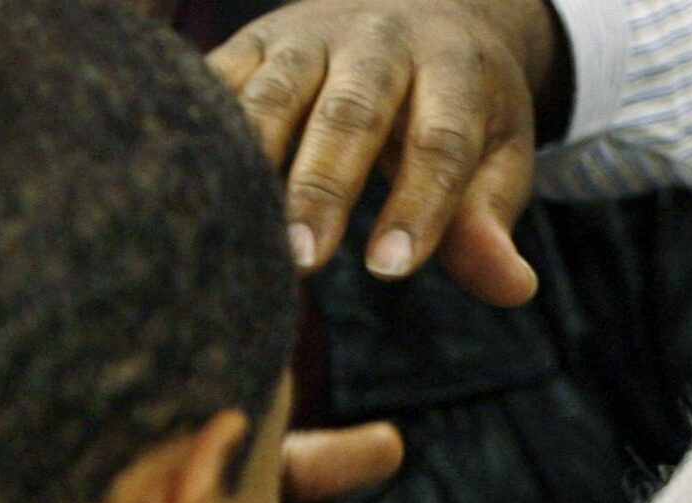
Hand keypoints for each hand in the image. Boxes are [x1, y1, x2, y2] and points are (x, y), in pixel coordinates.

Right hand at [209, 0, 558, 306]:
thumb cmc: (462, 107)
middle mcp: (378, 38)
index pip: (440, 141)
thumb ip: (492, 221)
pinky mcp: (255, 40)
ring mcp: (309, 34)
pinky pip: (218, 78)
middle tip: (305, 259)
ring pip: (274, 93)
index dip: (417, 205)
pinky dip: (197, 126)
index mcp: (452, 67)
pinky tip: (179, 184)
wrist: (420, 6)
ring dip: (252, 161)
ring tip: (234, 231)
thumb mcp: (498, 156)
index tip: (391, 269)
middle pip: (351, 113)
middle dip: (324, 186)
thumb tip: (513, 286)